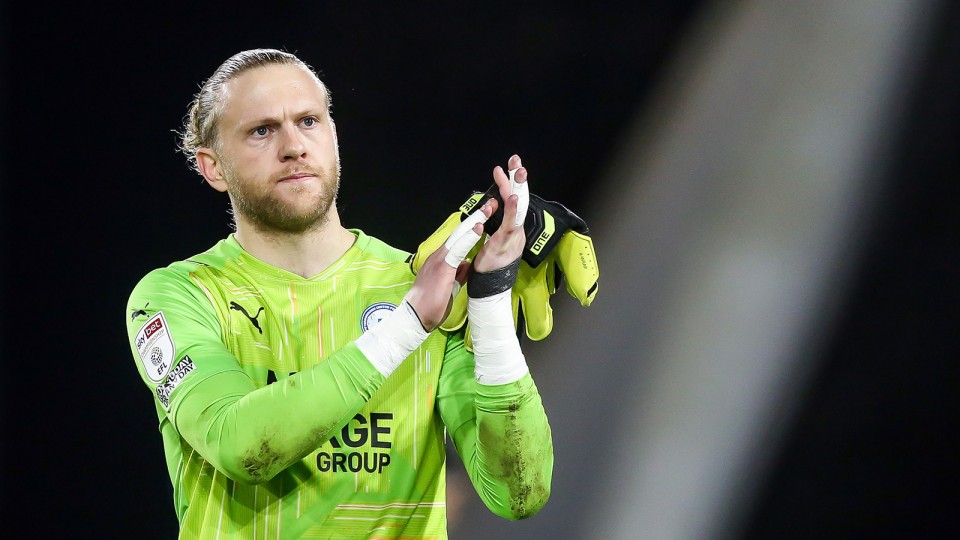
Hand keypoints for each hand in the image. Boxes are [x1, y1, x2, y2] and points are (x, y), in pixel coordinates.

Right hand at [404, 199, 493, 330]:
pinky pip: (458, 249)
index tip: (485, 217)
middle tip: (490, 205)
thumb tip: (467, 265)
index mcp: (442, 259)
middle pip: (459, 232)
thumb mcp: (450, 285)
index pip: (459, 239)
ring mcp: (439, 259)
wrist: (416, 316)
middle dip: (476, 217)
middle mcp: (439, 255)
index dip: (472, 227)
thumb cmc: (431, 304)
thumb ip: (458, 273)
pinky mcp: (441, 266)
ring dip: (474, 222)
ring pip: (459, 236)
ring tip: (487, 210)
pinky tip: (478, 228)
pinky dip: (469, 237)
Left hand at [472, 154, 527, 272]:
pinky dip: (512, 210)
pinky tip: (512, 197)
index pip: (511, 202)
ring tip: (518, 172)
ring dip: (518, 189)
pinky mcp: (505, 244)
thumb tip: (491, 208)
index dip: (507, 184)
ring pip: (518, 209)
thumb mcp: (492, 241)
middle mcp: (516, 231)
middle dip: (517, 179)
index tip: (504, 167)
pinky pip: (509, 225)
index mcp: (512, 229)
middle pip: (519, 200)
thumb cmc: (490, 266)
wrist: (490, 289)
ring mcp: (513, 237)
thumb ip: (494, 225)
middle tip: (516, 160)